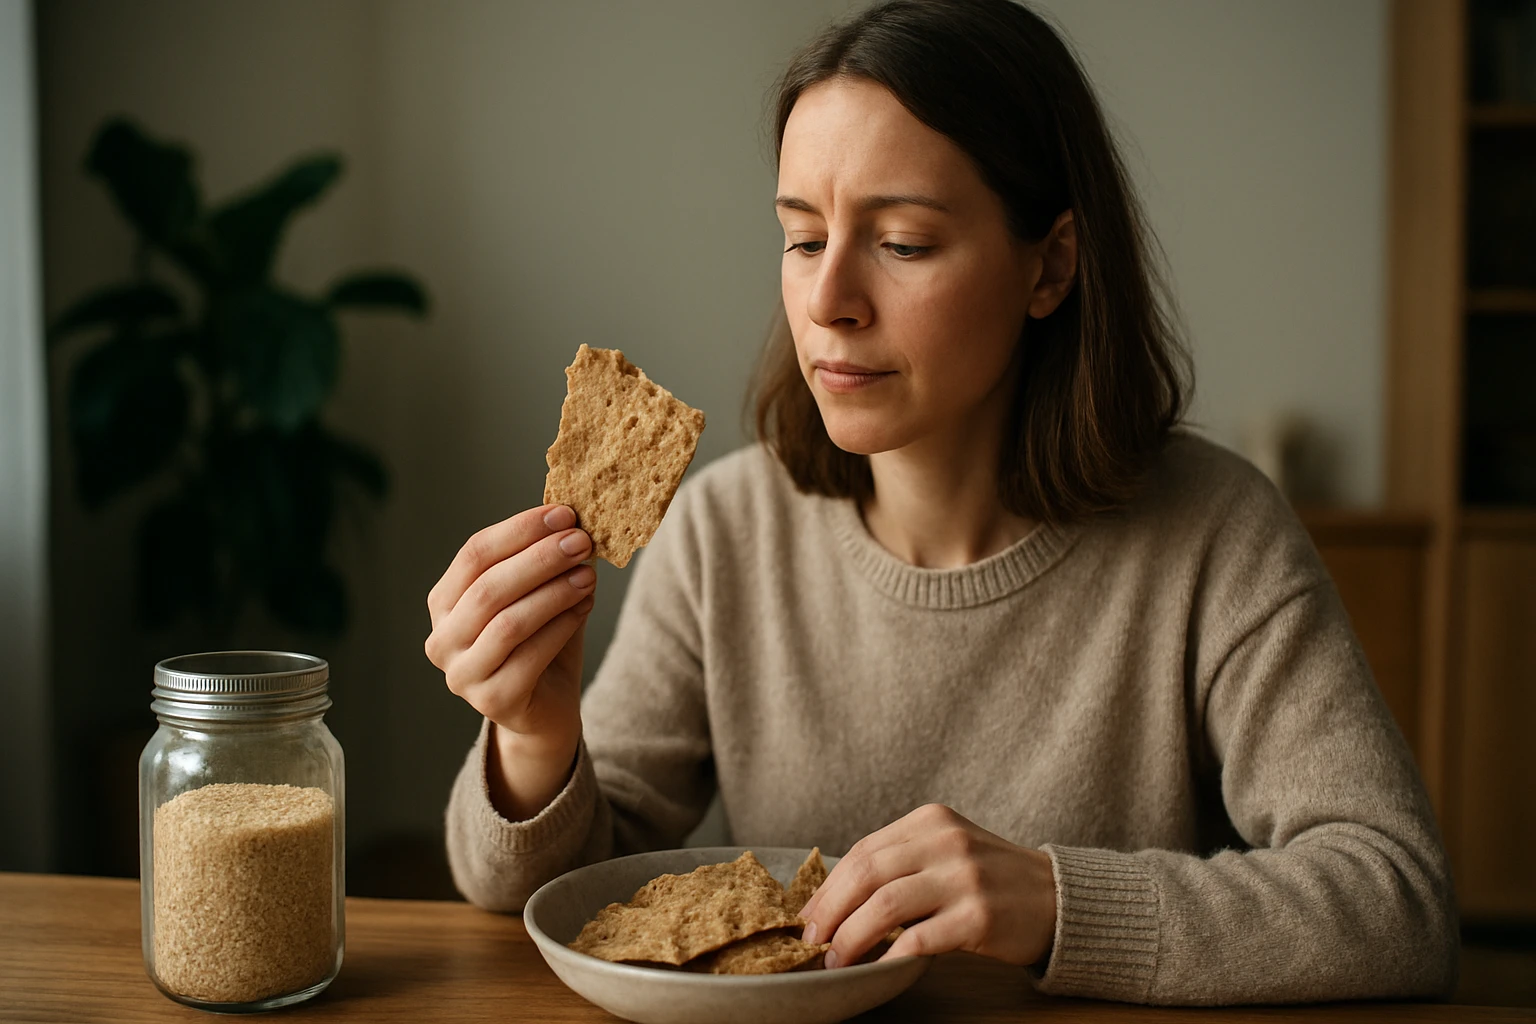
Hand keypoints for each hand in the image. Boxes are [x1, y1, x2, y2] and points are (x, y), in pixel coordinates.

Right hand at [425, 504, 595, 745]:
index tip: (564, 514)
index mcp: (445, 602)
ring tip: (588, 575)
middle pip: (488, 587)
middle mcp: (442, 638)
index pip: (474, 554)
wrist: (546, 710)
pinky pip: (528, 657)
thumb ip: (543, 561)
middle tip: (581, 541)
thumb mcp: (537, 595)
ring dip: (553, 593)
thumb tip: (571, 517)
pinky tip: (584, 607)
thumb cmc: (540, 643)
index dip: (519, 530)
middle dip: (540, 559)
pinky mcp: (492, 701)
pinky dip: (561, 626)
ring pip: (507, 622)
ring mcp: (462, 674)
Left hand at [798, 803, 1056, 969]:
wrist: (1058, 898)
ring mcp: (964, 878)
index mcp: (932, 821)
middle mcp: (947, 842)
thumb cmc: (993, 880)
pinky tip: (877, 967)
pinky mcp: (979, 916)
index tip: (808, 914)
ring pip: (885, 906)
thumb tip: (838, 900)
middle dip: (830, 910)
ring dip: (851, 937)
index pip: (864, 850)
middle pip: (866, 873)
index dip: (829, 886)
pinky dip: (890, 955)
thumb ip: (903, 862)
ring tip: (836, 959)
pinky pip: (919, 939)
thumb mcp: (948, 851)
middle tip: (812, 939)